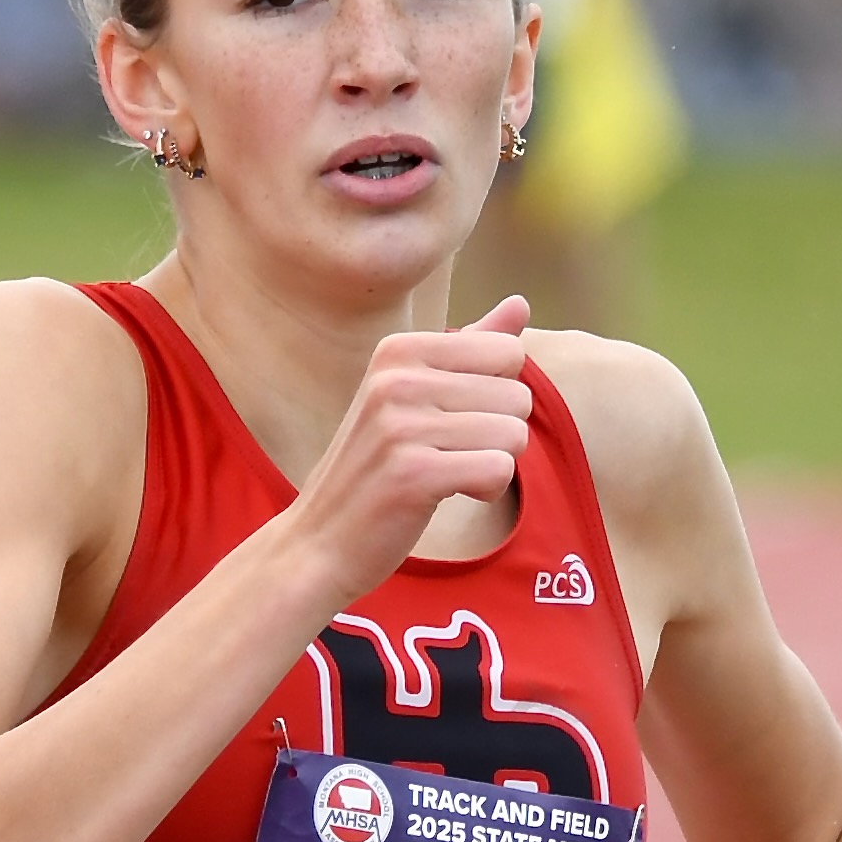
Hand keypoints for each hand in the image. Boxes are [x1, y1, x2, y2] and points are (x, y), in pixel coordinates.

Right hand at [281, 299, 534, 596]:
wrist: (321, 539)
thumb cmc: (378, 465)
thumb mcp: (415, 393)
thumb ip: (472, 346)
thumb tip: (520, 301)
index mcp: (399, 350)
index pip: (508, 352)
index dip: (497, 394)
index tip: (454, 418)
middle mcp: (396, 379)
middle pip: (517, 395)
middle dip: (499, 434)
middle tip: (448, 453)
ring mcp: (400, 426)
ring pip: (513, 435)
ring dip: (493, 464)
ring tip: (446, 473)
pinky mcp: (412, 475)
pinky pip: (498, 470)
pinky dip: (486, 490)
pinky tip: (448, 495)